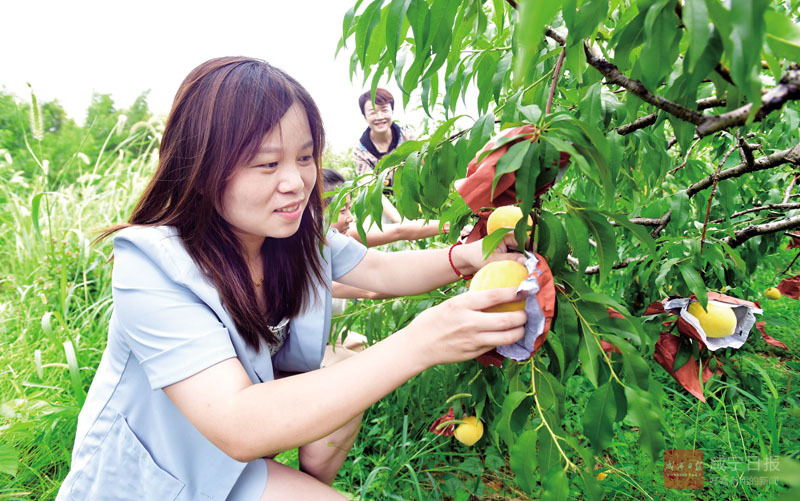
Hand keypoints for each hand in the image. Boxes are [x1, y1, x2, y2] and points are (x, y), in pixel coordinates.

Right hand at [402, 286, 527, 367]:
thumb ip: (471, 301)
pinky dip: (504, 341)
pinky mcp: (473, 353)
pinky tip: (506, 337)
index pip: (494, 296)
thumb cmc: (433, 321)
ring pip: (506, 337)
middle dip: (522, 317)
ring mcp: (472, 341)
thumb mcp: (451, 304)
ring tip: (521, 327)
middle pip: (506, 320)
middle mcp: (469, 323)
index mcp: (462, 305)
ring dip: (518, 332)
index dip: (514, 292)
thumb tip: (493, 296)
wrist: (418, 345)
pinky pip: (495, 346)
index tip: (525, 290)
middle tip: (526, 313)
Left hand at [455, 234, 526, 275]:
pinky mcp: (504, 253)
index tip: (535, 257)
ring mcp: (506, 246)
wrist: (465, 260)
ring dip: (522, 260)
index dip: (530, 247)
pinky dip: (517, 262)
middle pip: (523, 246)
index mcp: (505, 234)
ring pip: (520, 252)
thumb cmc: (477, 256)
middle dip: (527, 255)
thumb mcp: (495, 259)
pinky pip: (515, 257)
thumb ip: (511, 259)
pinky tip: (519, 270)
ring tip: (526, 269)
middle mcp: (507, 238)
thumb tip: (527, 260)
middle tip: (531, 266)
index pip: (522, 238)